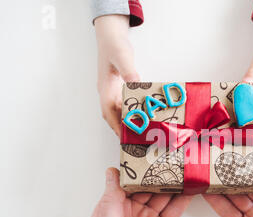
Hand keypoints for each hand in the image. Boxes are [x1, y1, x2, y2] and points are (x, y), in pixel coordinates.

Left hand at [87, 168, 191, 216]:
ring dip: (172, 185)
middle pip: (147, 188)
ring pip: (162, 198)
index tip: (148, 155)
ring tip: (184, 170)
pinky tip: (189, 191)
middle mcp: (130, 213)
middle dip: (159, 174)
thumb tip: (111, 173)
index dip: (137, 169)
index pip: (127, 183)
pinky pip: (172, 212)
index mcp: (113, 210)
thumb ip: (111, 200)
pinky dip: (181, 201)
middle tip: (172, 159)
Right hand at [94, 15, 138, 136]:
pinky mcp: (119, 87)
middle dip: (122, 127)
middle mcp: (107, 92)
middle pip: (113, 115)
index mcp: (105, 88)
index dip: (115, 126)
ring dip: (127, 120)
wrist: (111, 35)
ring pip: (119, 110)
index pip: (108, 112)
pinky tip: (142, 113)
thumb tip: (136, 85)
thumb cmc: (114, 46)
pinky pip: (124, 103)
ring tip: (140, 130)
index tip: (123, 137)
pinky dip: (131, 110)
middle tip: (136, 138)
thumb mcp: (123, 58)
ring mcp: (112, 90)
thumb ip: (129, 72)